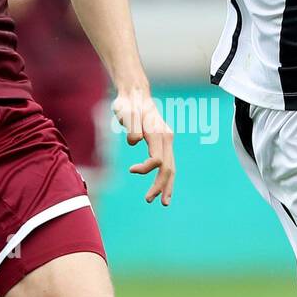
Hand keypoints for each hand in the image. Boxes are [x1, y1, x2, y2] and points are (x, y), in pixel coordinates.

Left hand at [113, 85, 174, 204]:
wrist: (135, 94)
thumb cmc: (128, 104)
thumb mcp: (125, 112)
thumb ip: (131, 126)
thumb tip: (135, 141)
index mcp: (159, 133)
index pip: (157, 160)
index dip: (145, 169)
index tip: (131, 170)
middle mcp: (166, 137)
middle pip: (168, 168)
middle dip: (160, 186)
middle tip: (149, 200)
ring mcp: (167, 140)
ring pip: (171, 168)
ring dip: (166, 186)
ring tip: (162, 202)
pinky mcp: (163, 142)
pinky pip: (168, 163)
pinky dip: (166, 178)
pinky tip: (163, 188)